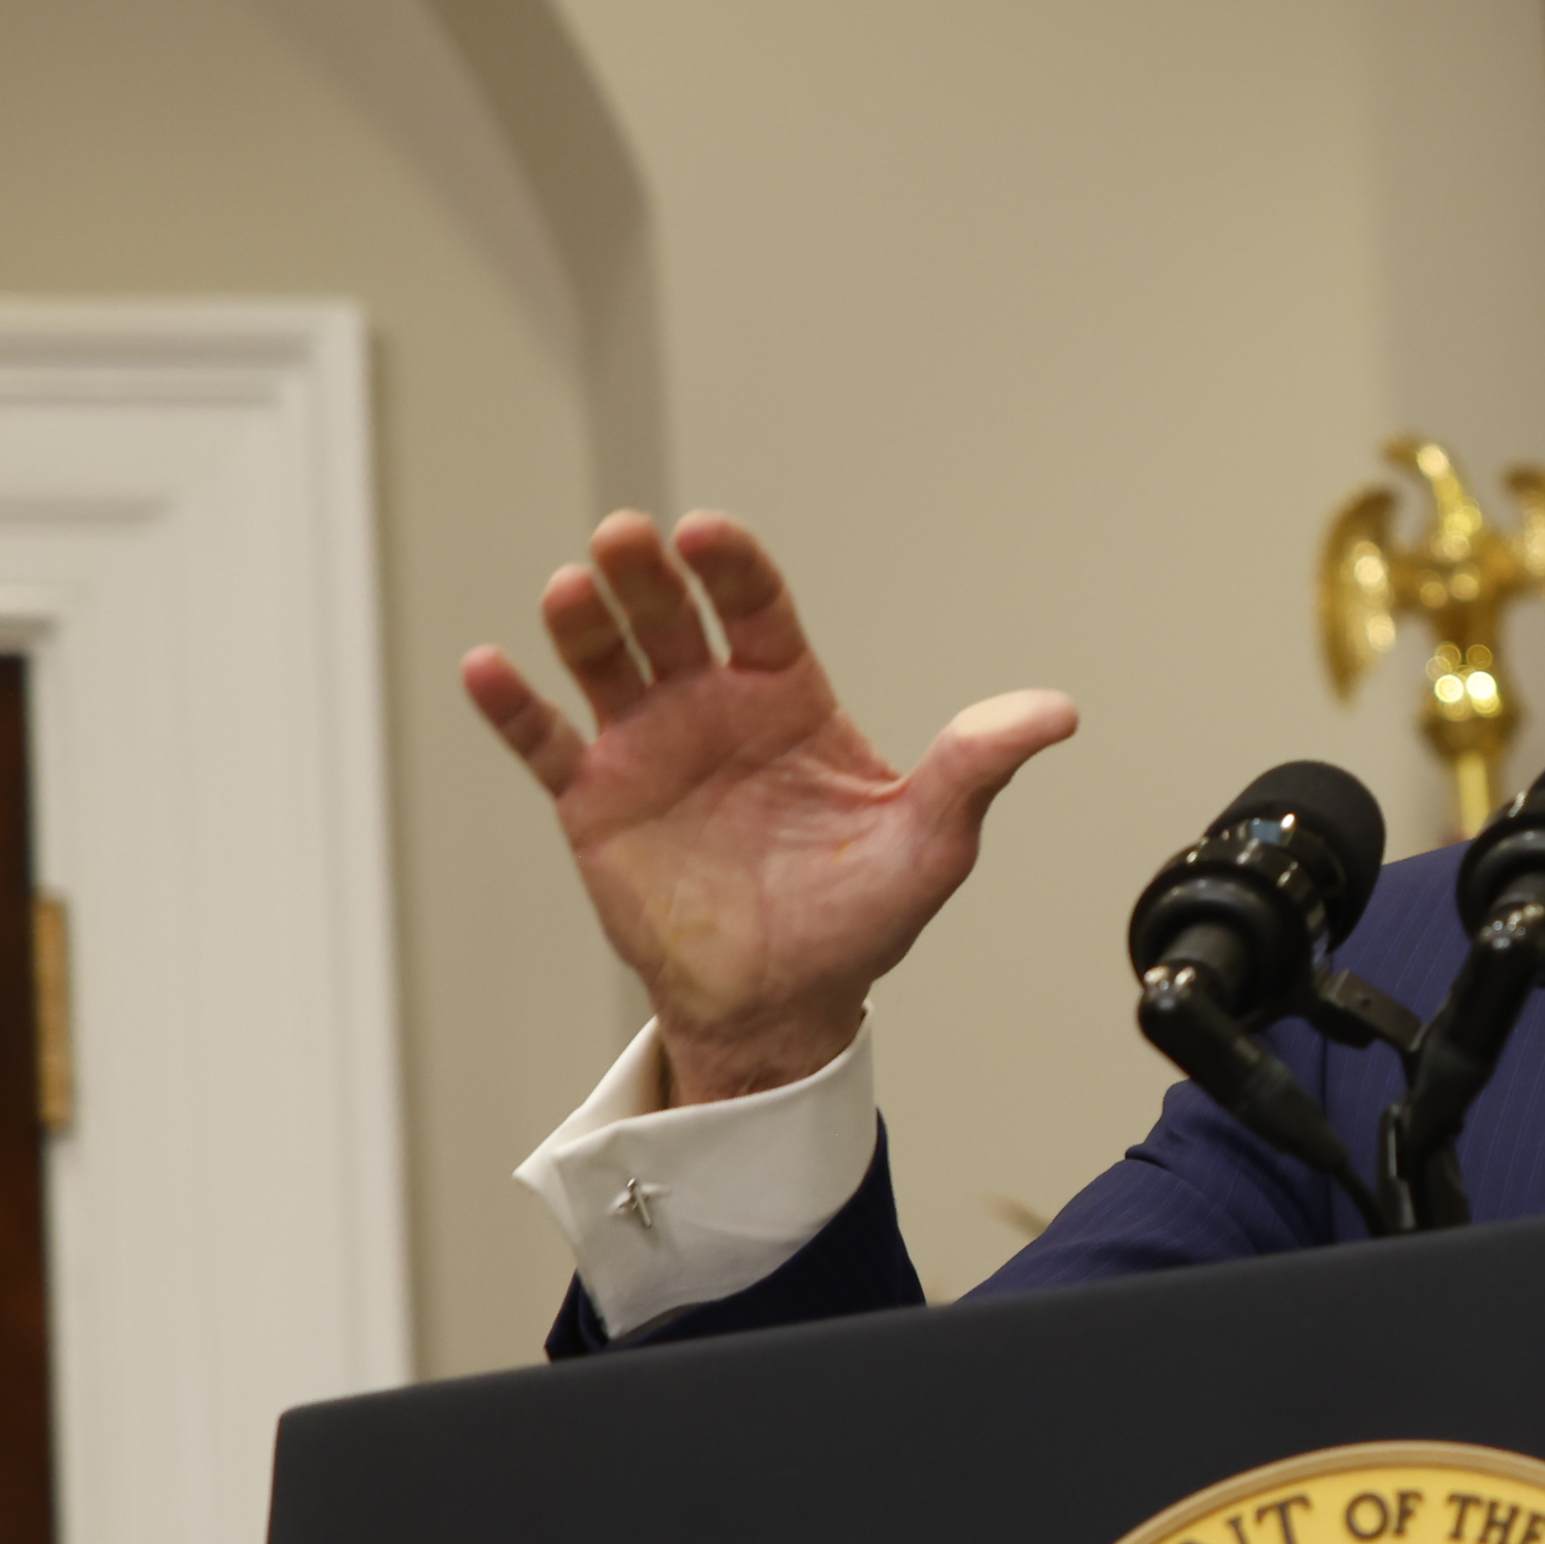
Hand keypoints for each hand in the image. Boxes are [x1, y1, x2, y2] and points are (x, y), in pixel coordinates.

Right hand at [458, 510, 1077, 1104]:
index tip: (709, 536)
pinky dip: (513, 708)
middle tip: (628, 537)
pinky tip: (487, 668)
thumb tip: (1057, 712)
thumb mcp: (932, 841)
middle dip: (648, 572)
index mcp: (786, 696)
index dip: (731, 567)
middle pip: (670, 615)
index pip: (755, 608)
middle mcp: (710, 706)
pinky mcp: (595, 803)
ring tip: (571, 590)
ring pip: (604, 662)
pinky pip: (545, 745)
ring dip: (583, 621)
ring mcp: (647, 749)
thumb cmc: (858, 920)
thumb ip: (977, 766)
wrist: (782, 1007)